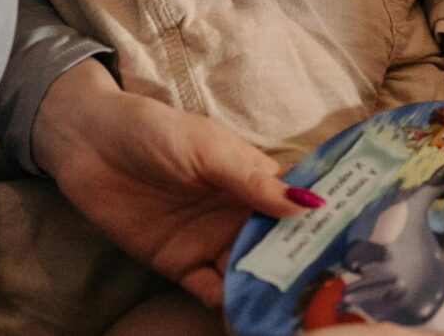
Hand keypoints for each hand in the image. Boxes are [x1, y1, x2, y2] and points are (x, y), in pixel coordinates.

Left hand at [34, 60, 308, 306]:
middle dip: (302, 269)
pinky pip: (212, 291)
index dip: (324, 227)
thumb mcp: (206, 147)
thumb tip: (309, 205)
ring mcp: (211, 242)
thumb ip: (251, 179)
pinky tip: (243, 314)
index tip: (357, 250)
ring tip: (293, 311)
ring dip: (268, 291)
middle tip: (330, 294)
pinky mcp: (181, 266)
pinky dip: (228, 304)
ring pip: (251, 274)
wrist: (86, 144)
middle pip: (280, 248)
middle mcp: (239, 215)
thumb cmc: (152, 131)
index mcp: (253, 180)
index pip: (298, 208)